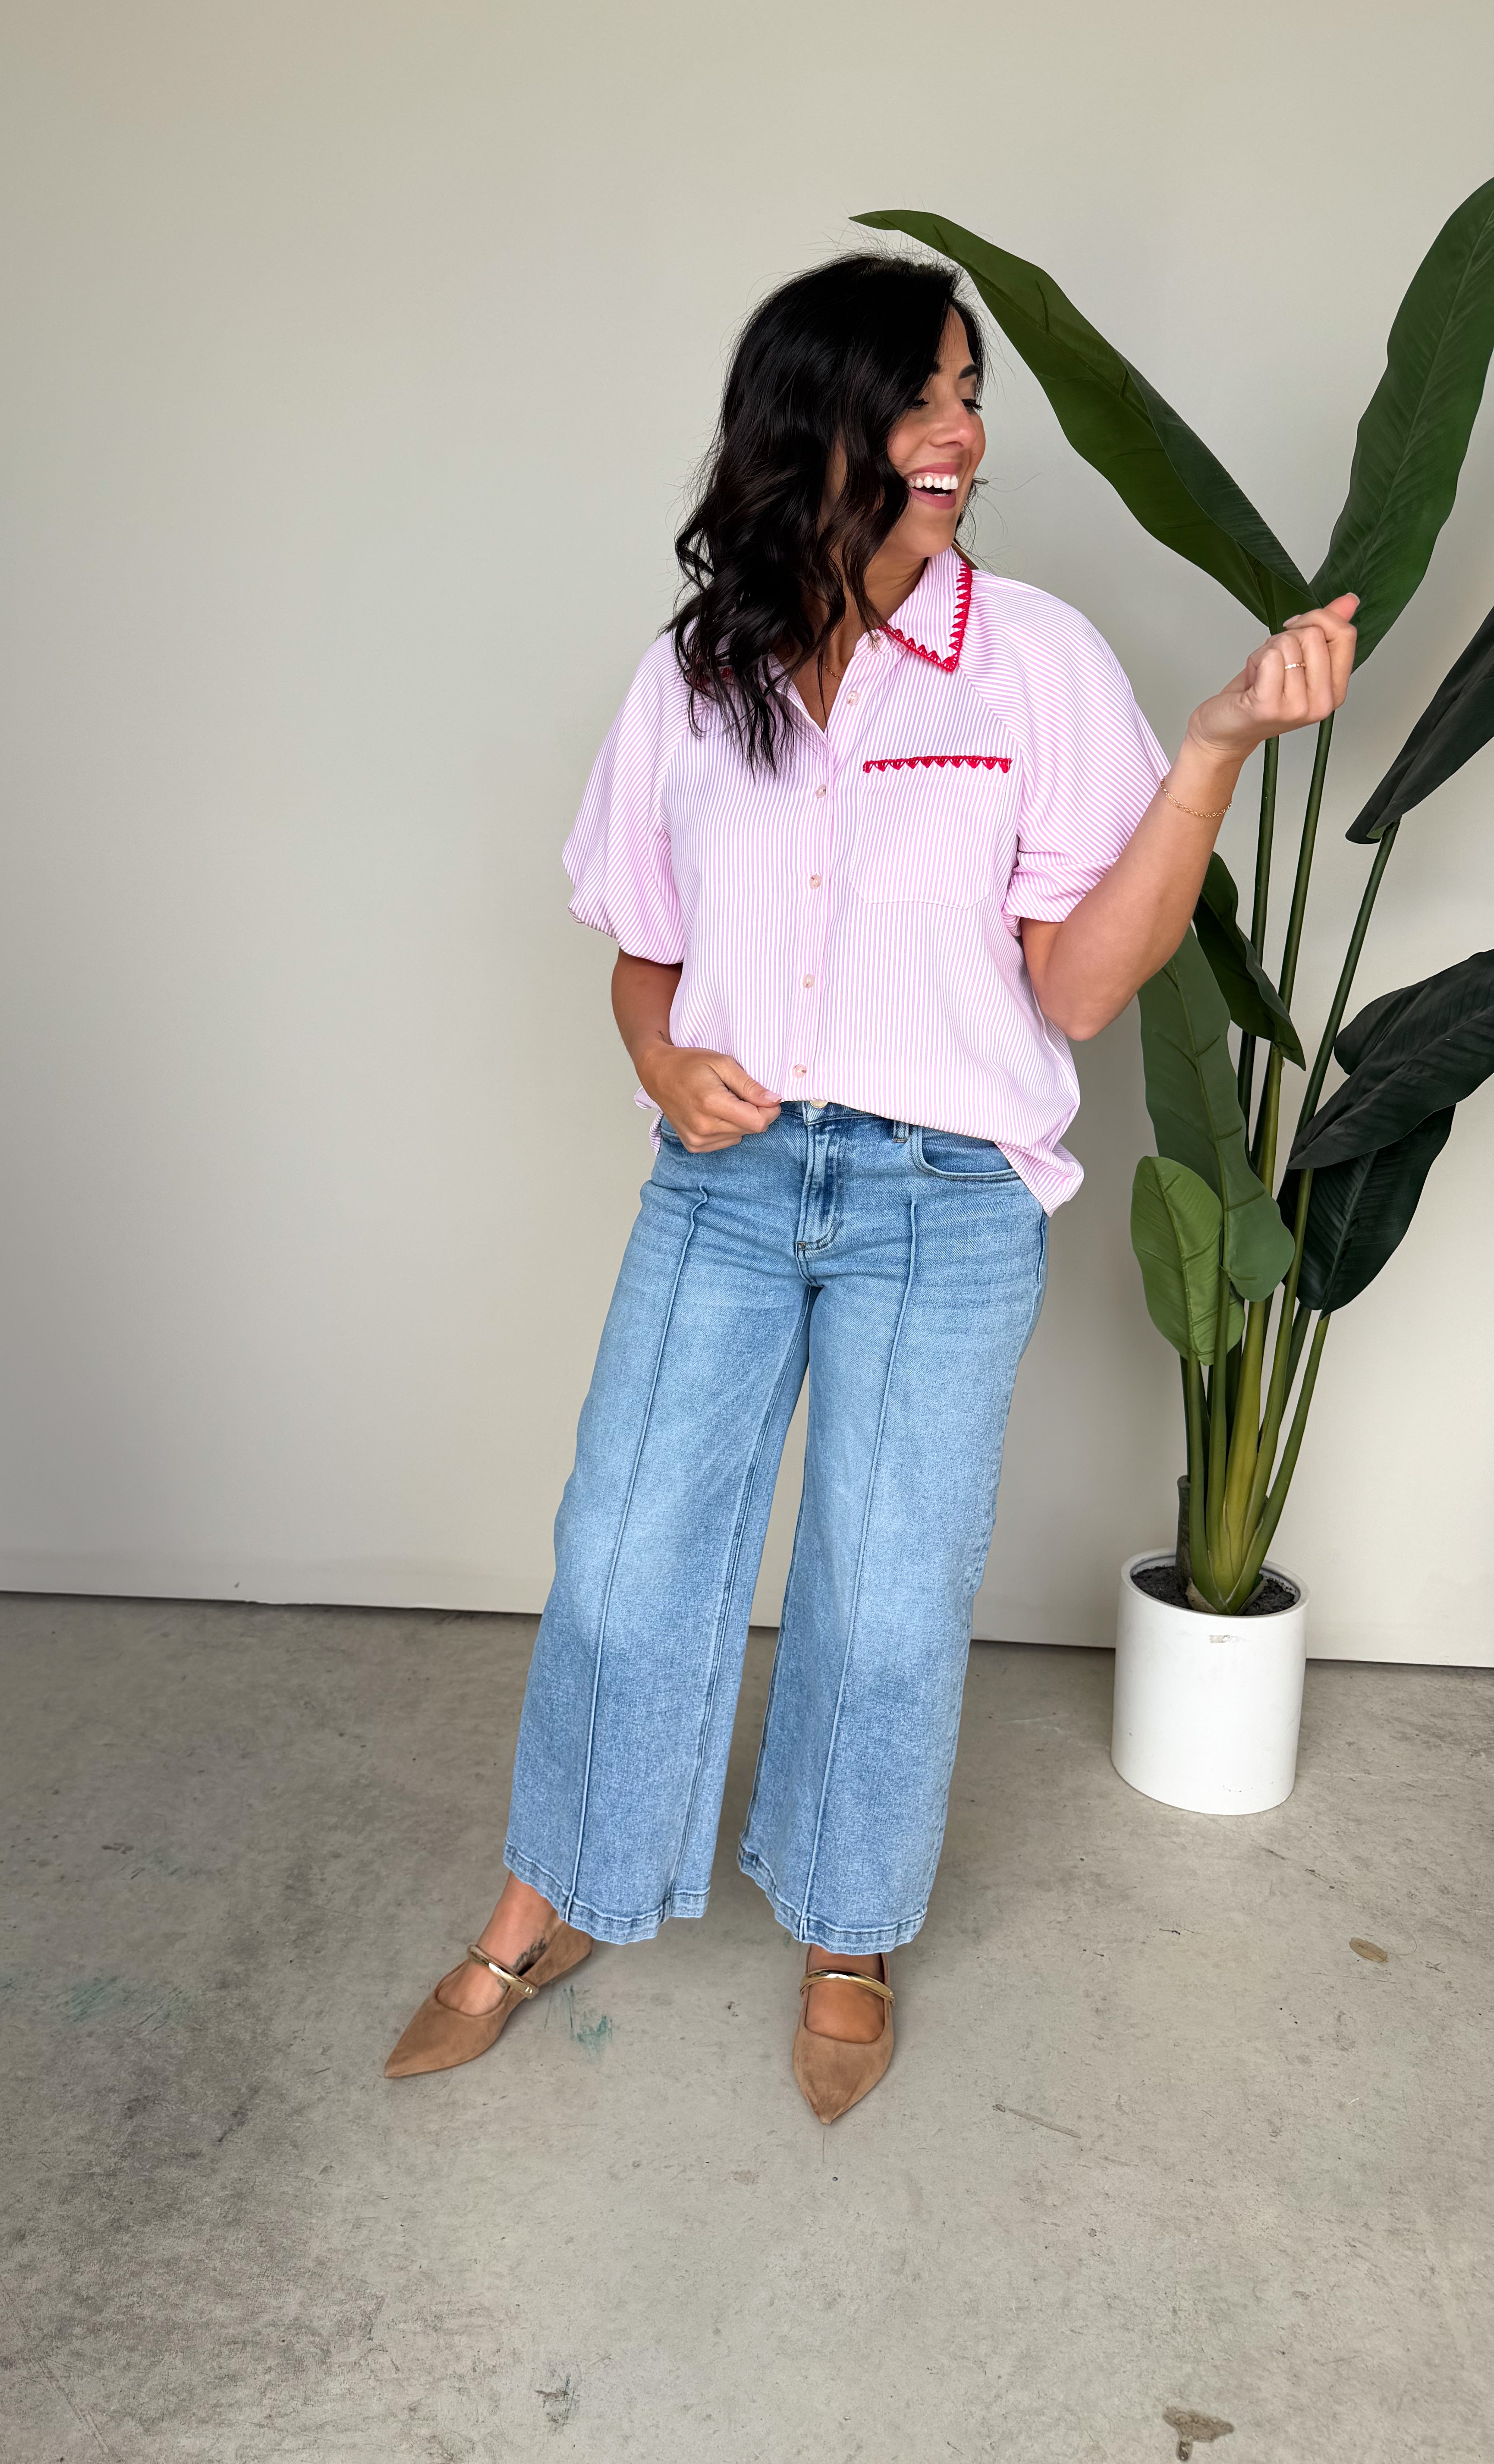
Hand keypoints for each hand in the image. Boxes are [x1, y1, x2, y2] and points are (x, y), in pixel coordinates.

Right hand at [642, 1044, 780, 1149]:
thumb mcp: (723, 1063)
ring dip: (739, 1121)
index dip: (769, 1109)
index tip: (766, 1097)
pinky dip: (727, 1129)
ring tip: (723, 1102)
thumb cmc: (688, 1064)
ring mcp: (697, 1140)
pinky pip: (725, 1142)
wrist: (658, 1073)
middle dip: (754, 1112)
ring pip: (739, 1136)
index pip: (758, 1122)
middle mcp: (704, 1127)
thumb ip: (749, 1085)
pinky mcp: (694, 1146)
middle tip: (740, 1094)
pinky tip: (714, 1113)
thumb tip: (773, 1101)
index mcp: (712, 1104)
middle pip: (751, 1130)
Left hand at [1186, 594, 1357, 761]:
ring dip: (1266, 651)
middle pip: (1314, 634)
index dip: (1317, 619)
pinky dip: (1255, 660)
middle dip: (1287, 637)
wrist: (1228, 730)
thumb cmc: (1260, 694)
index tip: (1296, 630)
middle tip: (1273, 664)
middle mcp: (1323, 702)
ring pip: (1289, 643)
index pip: (1345, 634)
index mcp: (1336, 690)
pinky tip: (1252, 681)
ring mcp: (1298, 707)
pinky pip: (1270, 657)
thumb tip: (1349, 600)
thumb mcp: (1297, 658)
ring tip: (1261, 676)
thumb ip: (1325, 629)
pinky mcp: (1270, 706)